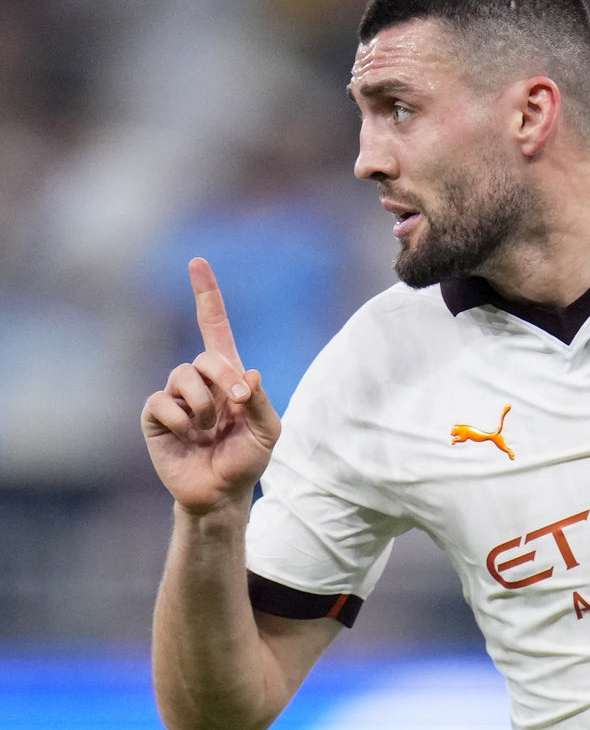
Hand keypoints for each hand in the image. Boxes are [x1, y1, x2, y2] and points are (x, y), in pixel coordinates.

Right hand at [141, 258, 281, 514]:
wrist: (221, 493)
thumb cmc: (247, 458)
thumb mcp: (268, 430)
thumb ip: (261, 401)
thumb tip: (249, 373)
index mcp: (228, 375)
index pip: (214, 326)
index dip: (206, 295)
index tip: (197, 262)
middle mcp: (199, 380)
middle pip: (207, 357)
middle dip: (225, 379)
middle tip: (235, 407)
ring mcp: (175, 397)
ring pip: (184, 376)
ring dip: (203, 406)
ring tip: (208, 430)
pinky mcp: (155, 417)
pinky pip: (162, 402)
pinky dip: (181, 420)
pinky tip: (189, 436)